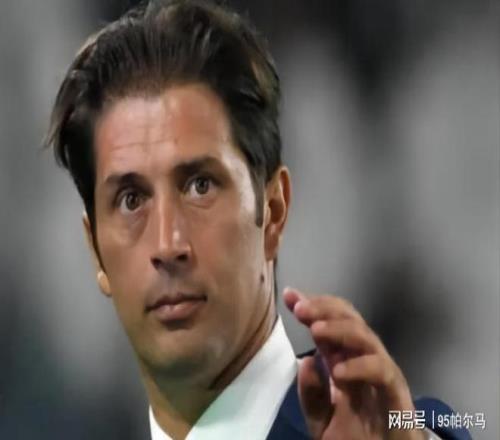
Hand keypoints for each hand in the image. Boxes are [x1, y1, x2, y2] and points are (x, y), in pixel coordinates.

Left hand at [283, 288, 425, 439]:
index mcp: (344, 360)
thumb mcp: (320, 418)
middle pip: (350, 320)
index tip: (289, 295)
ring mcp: (382, 374)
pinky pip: (383, 371)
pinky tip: (337, 371)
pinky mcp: (397, 394)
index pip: (332, 322)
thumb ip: (311, 392)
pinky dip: (361, 366)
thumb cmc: (353, 437)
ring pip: (367, 338)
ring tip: (316, 330)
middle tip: (301, 309)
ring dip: (341, 329)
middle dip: (325, 309)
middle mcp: (363, 360)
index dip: (314, 305)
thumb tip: (305, 360)